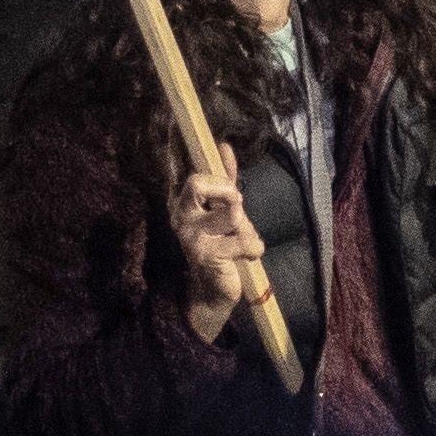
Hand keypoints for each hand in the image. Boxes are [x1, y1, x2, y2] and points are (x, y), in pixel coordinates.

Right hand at [169, 149, 269, 345]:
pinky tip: (246, 256)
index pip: (188, 171)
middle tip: (235, 206)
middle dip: (227, 190)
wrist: (214, 289)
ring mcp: (190, 235)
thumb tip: (223, 145)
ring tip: (241, 239)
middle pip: (197, 182)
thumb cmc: (221, 243)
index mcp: (183, 201)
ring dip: (247, 227)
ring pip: (232, 214)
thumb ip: (224, 179)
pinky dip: (255, 248)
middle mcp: (180, 214)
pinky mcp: (204, 254)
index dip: (198, 161)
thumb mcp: (223, 208)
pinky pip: (244, 241)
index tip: (205, 156)